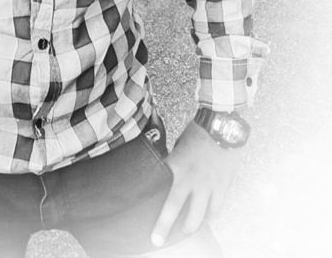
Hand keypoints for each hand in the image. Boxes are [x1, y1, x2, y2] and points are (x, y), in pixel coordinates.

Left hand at [151, 120, 242, 247]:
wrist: (223, 126)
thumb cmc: (198, 132)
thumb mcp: (178, 145)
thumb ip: (174, 162)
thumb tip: (168, 174)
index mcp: (175, 166)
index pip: (159, 190)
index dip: (151, 206)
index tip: (143, 213)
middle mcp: (190, 179)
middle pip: (175, 210)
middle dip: (164, 228)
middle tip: (157, 239)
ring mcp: (207, 186)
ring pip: (198, 217)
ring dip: (189, 227)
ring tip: (184, 231)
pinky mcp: (222, 187)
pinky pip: (215, 210)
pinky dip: (209, 216)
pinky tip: (205, 218)